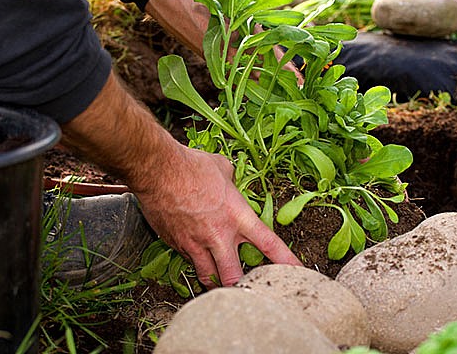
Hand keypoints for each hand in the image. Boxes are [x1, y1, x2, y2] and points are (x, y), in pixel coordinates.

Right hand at [134, 146, 302, 287]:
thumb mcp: (223, 168)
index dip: (287, 262)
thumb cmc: (191, 166)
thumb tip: (232, 184)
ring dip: (216, 284)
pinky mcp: (177, 245)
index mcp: (238, 216)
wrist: (158, 171)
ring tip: (221, 287)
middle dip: (242, 287)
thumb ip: (233, 183)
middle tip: (248, 290)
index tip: (298, 272)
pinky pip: (189, 262)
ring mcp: (197, 244)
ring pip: (209, 278)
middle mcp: (220, 236)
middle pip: (235, 277)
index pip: (270, 244)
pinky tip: (196, 258)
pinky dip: (195, 263)